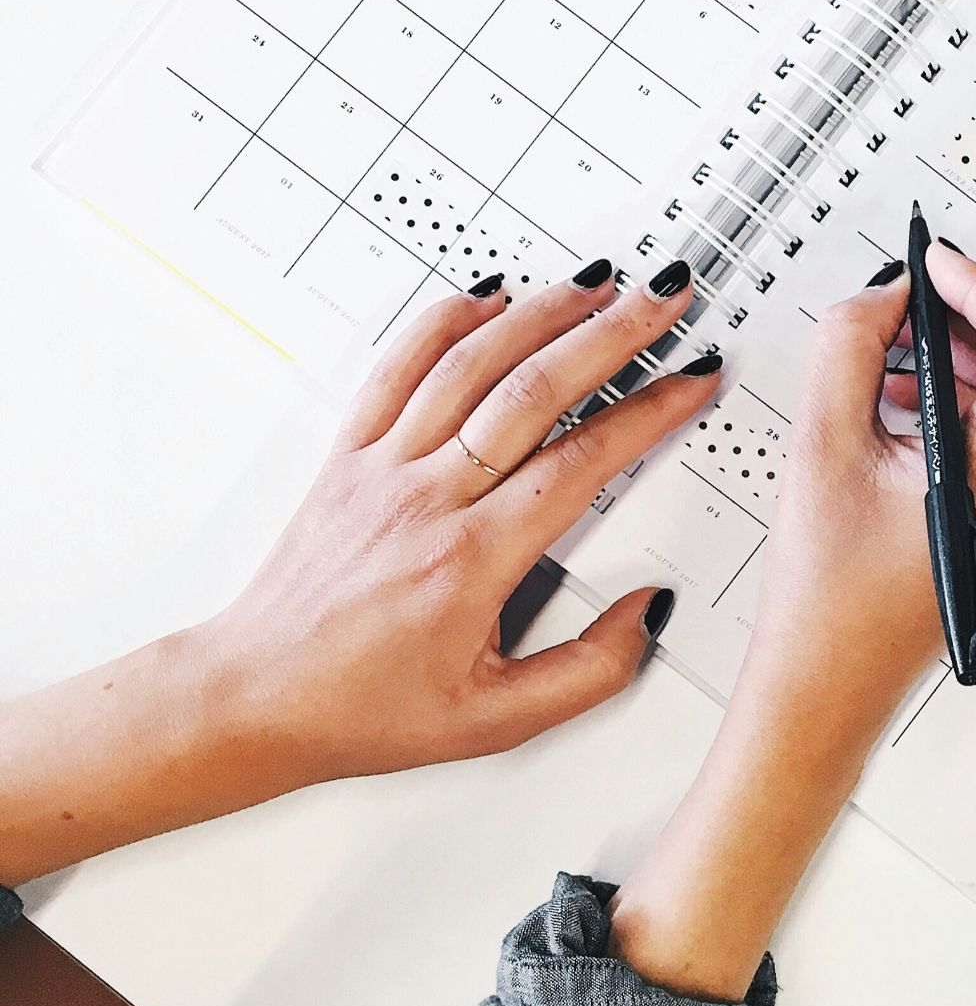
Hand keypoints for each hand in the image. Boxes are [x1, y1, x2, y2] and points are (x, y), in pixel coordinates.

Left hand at [0, 260, 717, 885]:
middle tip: (662, 298)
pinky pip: (396, 367)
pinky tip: (487, 296)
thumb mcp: (497, 723)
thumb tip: (646, 612)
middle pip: (532, 391)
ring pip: (468, 363)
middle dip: (611, 333)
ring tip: (597, 283)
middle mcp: (425, 500)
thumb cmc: (364, 709)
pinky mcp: (347, 455)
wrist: (255, 697)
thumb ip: (589, 671)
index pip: (579, 462)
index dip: (647, 413)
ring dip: (540, 312)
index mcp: (470, 561)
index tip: (690, 380)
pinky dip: (444, 319)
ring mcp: (381, 468)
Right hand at [607, 251, 975, 1000]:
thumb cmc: (827, 597)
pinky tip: (902, 405)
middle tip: (899, 309)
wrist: (829, 680)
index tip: (929, 269)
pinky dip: (961, 397)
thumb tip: (886, 293)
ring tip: (888, 365)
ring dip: (959, 357)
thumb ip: (850, 344)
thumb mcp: (821, 445)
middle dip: (965, 318)